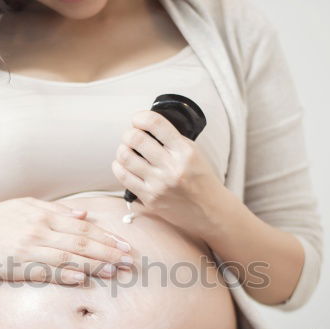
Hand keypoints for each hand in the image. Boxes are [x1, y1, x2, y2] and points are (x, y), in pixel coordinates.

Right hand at [0, 197, 132, 284]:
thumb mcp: (24, 206)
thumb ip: (55, 211)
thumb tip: (83, 214)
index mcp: (44, 215)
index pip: (83, 228)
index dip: (107, 237)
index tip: (126, 245)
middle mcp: (40, 230)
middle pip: (81, 242)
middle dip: (108, 251)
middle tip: (129, 260)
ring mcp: (29, 247)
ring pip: (68, 256)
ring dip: (93, 263)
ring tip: (114, 270)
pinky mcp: (17, 264)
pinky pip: (46, 270)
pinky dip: (65, 272)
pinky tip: (81, 277)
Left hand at [110, 109, 225, 235]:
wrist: (210, 211)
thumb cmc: (201, 180)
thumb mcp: (195, 153)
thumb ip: (173, 140)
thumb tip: (147, 127)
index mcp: (185, 152)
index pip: (156, 124)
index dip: (141, 117)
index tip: (137, 119)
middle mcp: (171, 168)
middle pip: (135, 139)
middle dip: (129, 133)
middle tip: (130, 135)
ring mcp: (159, 185)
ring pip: (125, 157)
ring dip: (122, 150)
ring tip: (126, 150)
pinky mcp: (150, 200)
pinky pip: (124, 178)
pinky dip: (119, 167)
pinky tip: (123, 165)